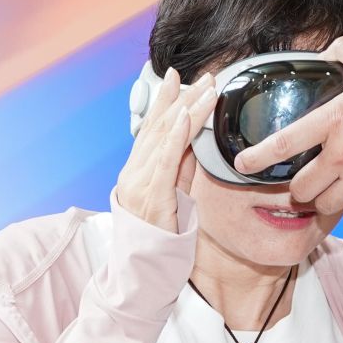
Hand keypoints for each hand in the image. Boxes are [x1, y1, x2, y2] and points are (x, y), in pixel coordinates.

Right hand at [114, 68, 216, 231]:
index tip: (178, 76)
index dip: (166, 100)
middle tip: (205, 76)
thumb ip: (182, 165)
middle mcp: (135, 170)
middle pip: (160, 126)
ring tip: (207, 90)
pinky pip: (164, 160)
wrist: (142, 266)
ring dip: (188, 110)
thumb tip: (197, 139)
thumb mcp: (175, 191)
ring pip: (164, 137)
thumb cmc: (159, 232)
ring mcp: (140, 181)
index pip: (153, 127)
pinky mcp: (152, 195)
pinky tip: (185, 117)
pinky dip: (175, 136)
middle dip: (184, 97)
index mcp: (139, 168)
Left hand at [230, 37, 342, 213]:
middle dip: (297, 187)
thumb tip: (326, 53)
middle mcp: (341, 154)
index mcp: (333, 120)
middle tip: (301, 180)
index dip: (256, 157)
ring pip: (327, 203)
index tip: (240, 165)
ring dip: (324, 198)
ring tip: (331, 186)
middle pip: (301, 188)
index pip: (283, 143)